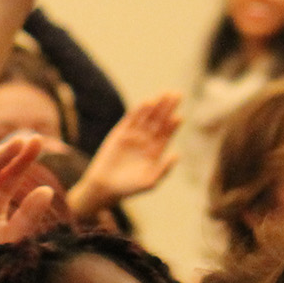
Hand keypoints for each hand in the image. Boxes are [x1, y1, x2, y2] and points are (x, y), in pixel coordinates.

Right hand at [72, 91, 180, 215]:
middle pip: (160, 121)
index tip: (179, 115)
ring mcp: (133, 136)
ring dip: (156, 106)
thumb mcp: (150, 182)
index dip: (173, 124)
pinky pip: (131, 119)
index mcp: (155, 151)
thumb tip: (177, 154)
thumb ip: (164, 169)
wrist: (104, 187)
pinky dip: (138, 111)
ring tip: (165, 94)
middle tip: (177, 94)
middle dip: (168, 108)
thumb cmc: (128, 188)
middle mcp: (146, 141)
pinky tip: (147, 103)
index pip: (167, 134)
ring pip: (147, 117)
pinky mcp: (119, 133)